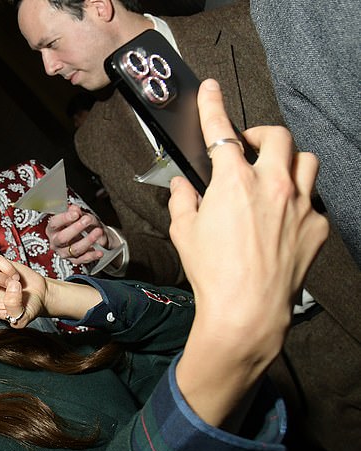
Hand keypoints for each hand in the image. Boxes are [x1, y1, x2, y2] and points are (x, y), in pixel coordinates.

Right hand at [47, 204, 106, 264]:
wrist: (90, 234)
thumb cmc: (80, 223)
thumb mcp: (78, 214)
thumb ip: (76, 211)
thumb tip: (74, 209)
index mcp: (53, 229)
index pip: (54, 224)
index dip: (64, 218)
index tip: (76, 213)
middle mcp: (56, 242)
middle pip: (62, 238)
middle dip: (75, 229)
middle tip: (87, 220)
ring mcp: (64, 252)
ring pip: (74, 249)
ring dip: (88, 240)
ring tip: (98, 231)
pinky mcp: (74, 260)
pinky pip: (83, 259)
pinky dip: (92, 256)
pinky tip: (99, 252)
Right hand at [170, 78, 326, 427]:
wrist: (246, 311)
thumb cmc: (211, 272)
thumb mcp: (183, 233)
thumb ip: (183, 200)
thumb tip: (183, 185)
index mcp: (234, 181)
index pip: (222, 132)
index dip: (214, 106)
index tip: (212, 89)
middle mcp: (273, 184)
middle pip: (277, 136)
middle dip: (261, 135)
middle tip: (248, 147)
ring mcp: (302, 205)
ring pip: (306, 161)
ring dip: (289, 161)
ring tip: (274, 176)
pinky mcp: (317, 227)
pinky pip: (314, 201)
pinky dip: (299, 202)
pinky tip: (283, 221)